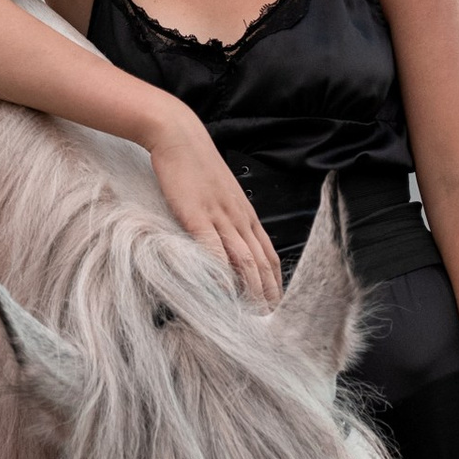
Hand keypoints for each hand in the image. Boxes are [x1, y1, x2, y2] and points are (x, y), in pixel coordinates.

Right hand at [142, 106, 283, 304]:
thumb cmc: (197, 166)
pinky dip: (219, 271)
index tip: (278, 306)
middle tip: (272, 322)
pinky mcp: (197, 214)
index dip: (275, 283)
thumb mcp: (221, 194)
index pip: (269, 255)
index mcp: (246, 215)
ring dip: (252, 291)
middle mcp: (239, 218)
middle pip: (261, 264)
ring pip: (244, 260)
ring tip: (255, 317)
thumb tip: (230, 243)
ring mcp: (220, 216)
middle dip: (268, 295)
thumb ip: (228, 218)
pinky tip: (222, 291)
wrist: (179, 136)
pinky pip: (211, 248)